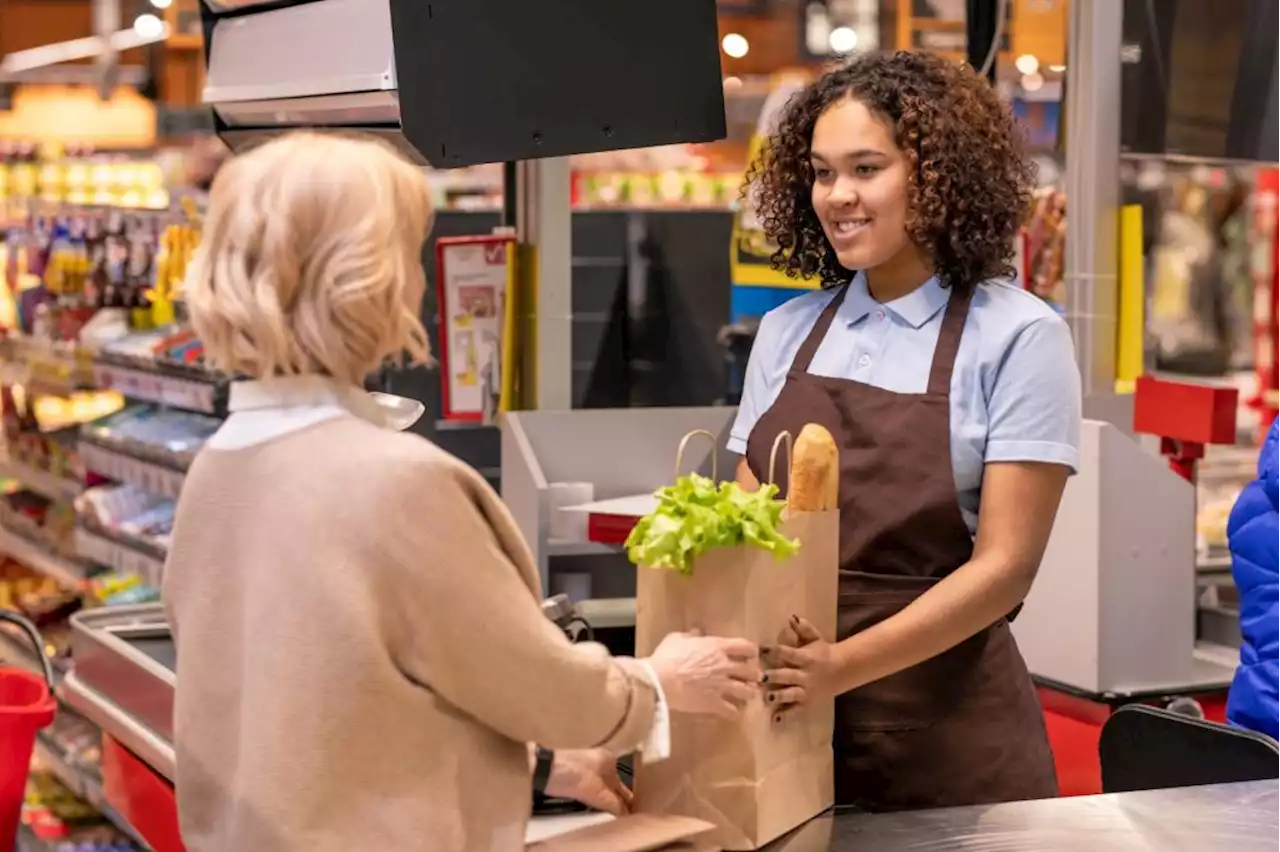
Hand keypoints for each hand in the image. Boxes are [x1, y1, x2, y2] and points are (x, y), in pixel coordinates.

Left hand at [544, 749, 631, 815]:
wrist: (541, 769)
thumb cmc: (570, 774)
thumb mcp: (596, 792)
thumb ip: (613, 803)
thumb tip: (625, 812)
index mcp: (608, 759)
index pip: (623, 784)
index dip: (628, 799)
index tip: (632, 812)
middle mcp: (599, 760)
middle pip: (612, 785)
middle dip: (615, 799)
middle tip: (621, 815)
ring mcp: (585, 766)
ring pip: (600, 787)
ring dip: (603, 799)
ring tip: (609, 813)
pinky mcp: (573, 773)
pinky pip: (589, 788)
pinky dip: (592, 797)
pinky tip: (592, 806)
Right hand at [646, 631, 761, 719]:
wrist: (659, 681)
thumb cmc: (666, 657)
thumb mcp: (676, 639)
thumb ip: (690, 636)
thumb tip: (696, 633)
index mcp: (717, 647)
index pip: (745, 647)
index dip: (751, 651)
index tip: (751, 654)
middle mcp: (725, 666)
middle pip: (750, 671)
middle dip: (754, 674)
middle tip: (753, 677)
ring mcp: (721, 686)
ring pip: (747, 691)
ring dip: (749, 692)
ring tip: (747, 694)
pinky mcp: (714, 704)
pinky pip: (732, 711)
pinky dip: (734, 712)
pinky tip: (733, 712)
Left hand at [763, 616, 836, 719]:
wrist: (842, 670)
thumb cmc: (822, 652)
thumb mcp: (815, 638)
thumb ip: (803, 628)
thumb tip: (791, 617)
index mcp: (806, 658)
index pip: (790, 654)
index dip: (776, 651)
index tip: (761, 650)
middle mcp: (806, 675)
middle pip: (788, 675)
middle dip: (773, 676)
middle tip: (759, 677)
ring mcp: (806, 691)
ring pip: (791, 694)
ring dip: (779, 696)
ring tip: (767, 698)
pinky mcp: (807, 703)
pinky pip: (796, 711)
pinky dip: (786, 716)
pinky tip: (775, 720)